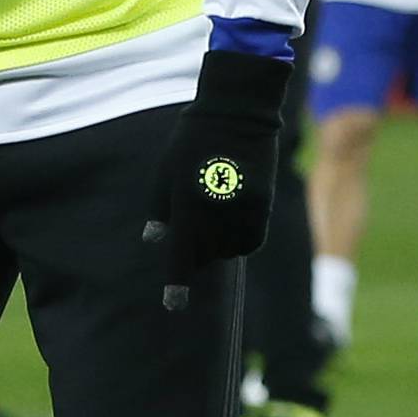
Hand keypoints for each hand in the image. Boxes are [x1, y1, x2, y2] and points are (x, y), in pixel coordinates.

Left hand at [142, 50, 290, 311]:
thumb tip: (153, 240)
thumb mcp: (166, 173)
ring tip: (214, 220)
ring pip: (232, 249)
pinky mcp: (264, 202)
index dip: (178, 283)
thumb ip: (161, 210)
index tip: (173, 305)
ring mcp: (243, 207)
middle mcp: (216, 210)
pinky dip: (242, 238)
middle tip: (192, 240)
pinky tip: (233, 222)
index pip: (182, 253)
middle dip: (197, 255)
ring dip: (220, 247)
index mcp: (187, 203)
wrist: (237, 111)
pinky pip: (253, 237)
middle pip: (207, 254)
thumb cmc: (191, 141)